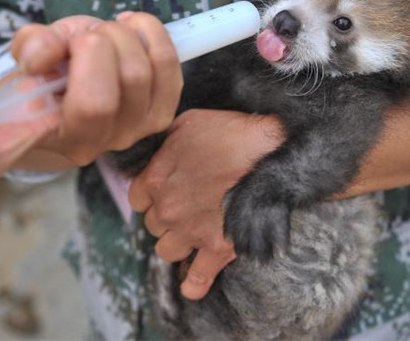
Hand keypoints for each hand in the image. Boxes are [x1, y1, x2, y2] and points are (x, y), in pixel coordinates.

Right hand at [0, 13, 182, 179]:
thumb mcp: (18, 67)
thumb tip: (17, 77)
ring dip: (117, 36)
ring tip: (99, 35)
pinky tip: (128, 29)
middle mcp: (80, 147)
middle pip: (96, 100)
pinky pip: (166, 67)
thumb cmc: (45, 83)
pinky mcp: (160, 114)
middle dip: (89, 47)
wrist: (83, 95)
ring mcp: (125, 135)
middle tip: (77, 38)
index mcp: (28, 138)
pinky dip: (148, 34)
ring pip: (136, 75)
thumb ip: (23, 58)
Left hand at [128, 109, 283, 299]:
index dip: (152, 193)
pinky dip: (193, 285)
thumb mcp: (188, 122)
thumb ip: (164, 143)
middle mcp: (168, 209)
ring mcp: (192, 232)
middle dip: (167, 215)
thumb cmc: (232, 132)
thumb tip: (155, 150)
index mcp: (156, 179)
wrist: (272, 152)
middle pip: (153, 224)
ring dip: (177, 243)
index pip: (137, 197)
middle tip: (188, 204)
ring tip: (193, 233)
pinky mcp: (218, 249)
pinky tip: (191, 287)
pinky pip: (197, 278)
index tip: (168, 189)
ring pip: (167, 250)